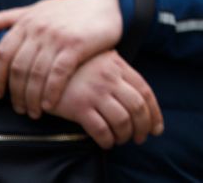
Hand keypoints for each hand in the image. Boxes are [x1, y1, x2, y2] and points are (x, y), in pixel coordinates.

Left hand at [0, 0, 122, 116]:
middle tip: (18, 109)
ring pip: (36, 74)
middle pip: (17, 68)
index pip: (1, 53)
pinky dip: (51, 92)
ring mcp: (57, 37)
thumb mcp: (38, 9)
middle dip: (15, 93)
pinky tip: (50, 105)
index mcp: (26, 21)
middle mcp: (38, 29)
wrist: (107, 4)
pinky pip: (58, 74)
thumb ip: (9, 17)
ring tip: (34, 112)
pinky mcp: (76, 46)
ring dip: (32, 98)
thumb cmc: (71, 9)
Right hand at [49, 50, 163, 149]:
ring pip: (122, 120)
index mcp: (119, 66)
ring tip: (121, 140)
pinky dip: (107, 140)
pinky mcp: (78, 106)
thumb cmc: (76, 66)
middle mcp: (110, 78)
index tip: (157, 128)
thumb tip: (140, 96)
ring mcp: (95, 92)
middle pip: (138, 107)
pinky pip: (100, 129)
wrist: (45, 66)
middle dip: (143, 127)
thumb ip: (120, 72)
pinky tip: (106, 142)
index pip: (145, 91)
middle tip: (140, 138)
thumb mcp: (102, 59)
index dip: (155, 113)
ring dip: (125, 135)